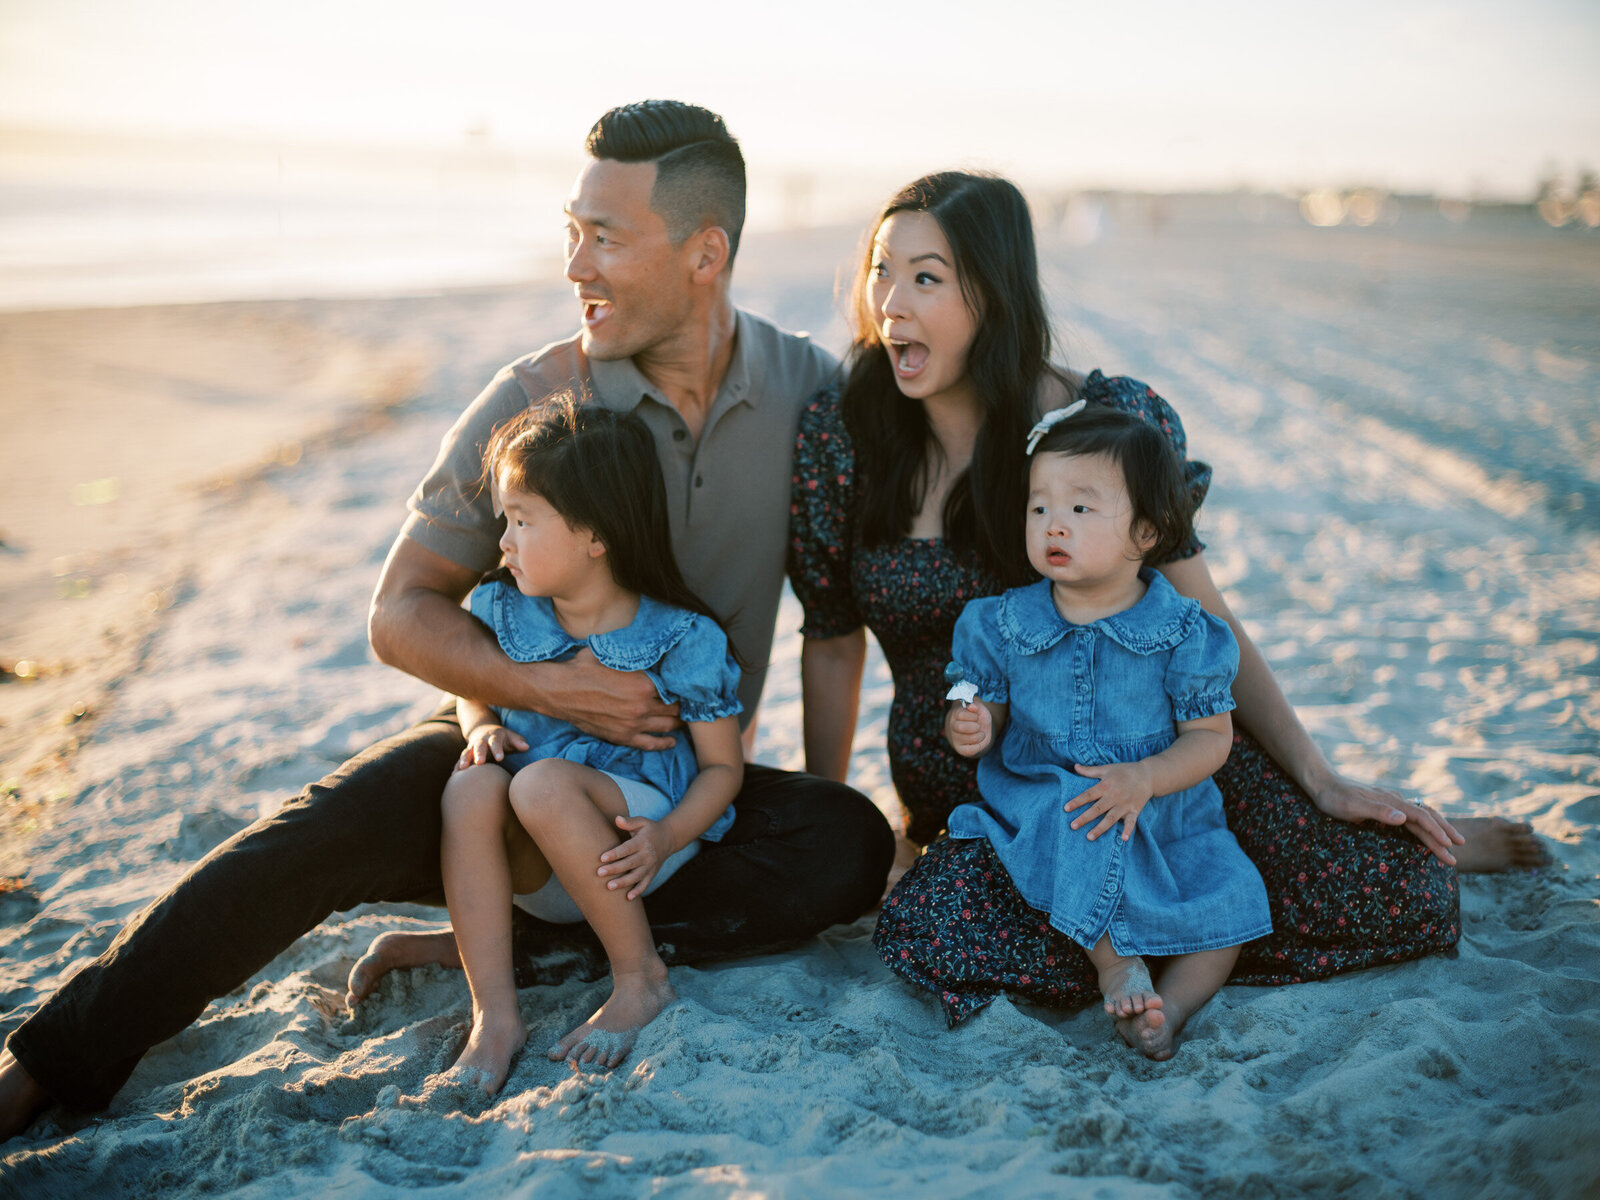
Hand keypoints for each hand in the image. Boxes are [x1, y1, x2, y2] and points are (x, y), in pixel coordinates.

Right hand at [456, 724, 526, 770]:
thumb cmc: (502, 738)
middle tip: (479, 763)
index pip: (496, 742)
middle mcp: (481, 741)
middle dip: (479, 754)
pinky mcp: (466, 754)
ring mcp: (471, 747)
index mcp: (494, 737)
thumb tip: (526, 747)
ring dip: (464, 759)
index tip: (500, 758)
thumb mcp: (510, 736)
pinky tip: (453, 776)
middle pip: (479, 747)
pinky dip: (456, 767)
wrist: (483, 730)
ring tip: (462, 769)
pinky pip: (459, 760)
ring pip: (466, 752)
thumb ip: (518, 741)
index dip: (497, 749)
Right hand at [538, 648, 680, 750]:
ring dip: (679, 723)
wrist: (559, 691)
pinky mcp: (622, 737)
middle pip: (674, 707)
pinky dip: (663, 743)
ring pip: (666, 726)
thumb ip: (634, 653)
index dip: (683, 686)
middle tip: (692, 703)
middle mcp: (642, 706)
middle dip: (684, 705)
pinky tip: (671, 741)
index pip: (674, 687)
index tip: (689, 685)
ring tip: (686, 719)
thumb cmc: (584, 668)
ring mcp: (633, 724)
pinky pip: (649, 744)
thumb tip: (650, 644)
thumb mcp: (611, 653)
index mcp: (643, 684)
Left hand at [598, 815, 676, 899]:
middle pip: (629, 864)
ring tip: (609, 887)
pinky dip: (638, 892)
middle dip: (614, 869)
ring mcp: (650, 866)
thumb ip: (629, 822)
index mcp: (643, 842)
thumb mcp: (642, 822)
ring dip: (623, 882)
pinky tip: (627, 898)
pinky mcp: (652, 874)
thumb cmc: (649, 829)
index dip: (615, 853)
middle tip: (599, 873)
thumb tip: (617, 819)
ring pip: (636, 877)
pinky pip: (645, 884)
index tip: (602, 858)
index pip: (627, 849)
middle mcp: (647, 855)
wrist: (669, 839)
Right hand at [946, 702, 992, 757]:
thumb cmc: (978, 719)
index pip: (960, 714)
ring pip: (970, 738)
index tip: (976, 716)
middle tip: (978, 726)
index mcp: (955, 715)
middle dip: (975, 726)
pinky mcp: (961, 750)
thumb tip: (971, 706)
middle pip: (961, 727)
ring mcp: (956, 739)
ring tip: (980, 734)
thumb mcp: (980, 710)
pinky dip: (978, 746)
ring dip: (980, 736)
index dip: (972, 716)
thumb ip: (977, 706)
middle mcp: (953, 727)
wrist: (978, 731)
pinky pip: (971, 750)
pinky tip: (977, 742)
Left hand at [1065, 761, 1154, 840]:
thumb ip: (1090, 770)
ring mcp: (1124, 805)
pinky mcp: (1135, 810)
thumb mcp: (1106, 768)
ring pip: (1110, 818)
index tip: (1065, 808)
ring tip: (1089, 837)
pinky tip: (1123, 839)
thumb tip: (1075, 766)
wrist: (1148, 775)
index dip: (1077, 801)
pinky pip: (1131, 822)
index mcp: (1105, 786)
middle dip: (1085, 818)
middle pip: (1097, 809)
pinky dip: (1128, 830)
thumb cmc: (1124, 771)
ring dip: (1100, 828)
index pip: (1088, 795)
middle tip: (1072, 826)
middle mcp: (1114, 796)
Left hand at [1311, 775, 1465, 865]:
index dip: (1435, 832)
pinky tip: (1427, 832)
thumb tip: (1404, 818)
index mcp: (1391, 801)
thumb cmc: (1334, 797)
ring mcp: (1391, 802)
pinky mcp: (1385, 806)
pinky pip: (1411, 816)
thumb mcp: (1351, 806)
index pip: (1420, 817)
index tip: (1449, 846)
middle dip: (1444, 833)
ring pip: (1421, 816)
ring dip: (1437, 829)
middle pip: (1426, 817)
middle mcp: (1395, 800)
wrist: (1322, 782)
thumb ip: (1377, 811)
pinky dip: (1424, 825)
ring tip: (1452, 843)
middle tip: (1460, 850)